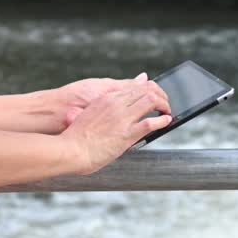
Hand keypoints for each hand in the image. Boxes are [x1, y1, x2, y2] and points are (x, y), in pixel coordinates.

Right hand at [55, 74, 169, 129]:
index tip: (154, 94)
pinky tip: (166, 121)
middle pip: (145, 90)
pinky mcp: (127, 134)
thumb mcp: (89, 113)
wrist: (70, 150)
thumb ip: (103, 104)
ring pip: (150, 101)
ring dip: (163, 105)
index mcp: (106, 99)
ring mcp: (122, 118)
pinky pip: (150, 123)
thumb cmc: (77, 136)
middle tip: (165, 103)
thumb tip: (105, 102)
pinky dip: (162, 120)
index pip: (134, 86)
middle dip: (159, 95)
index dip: (148, 89)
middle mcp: (115, 104)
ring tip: (167, 110)